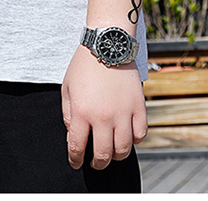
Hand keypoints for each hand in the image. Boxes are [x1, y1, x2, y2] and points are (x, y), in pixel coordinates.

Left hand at [61, 46, 146, 169]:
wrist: (107, 43)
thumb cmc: (84, 64)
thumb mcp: (67, 87)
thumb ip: (67, 114)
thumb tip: (73, 135)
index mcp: (81, 112)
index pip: (77, 147)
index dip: (75, 160)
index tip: (76, 162)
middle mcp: (102, 116)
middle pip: (102, 155)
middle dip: (96, 164)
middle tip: (95, 162)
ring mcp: (122, 112)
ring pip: (122, 150)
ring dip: (116, 155)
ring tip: (111, 151)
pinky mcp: (138, 106)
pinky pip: (140, 134)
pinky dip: (134, 140)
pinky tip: (127, 135)